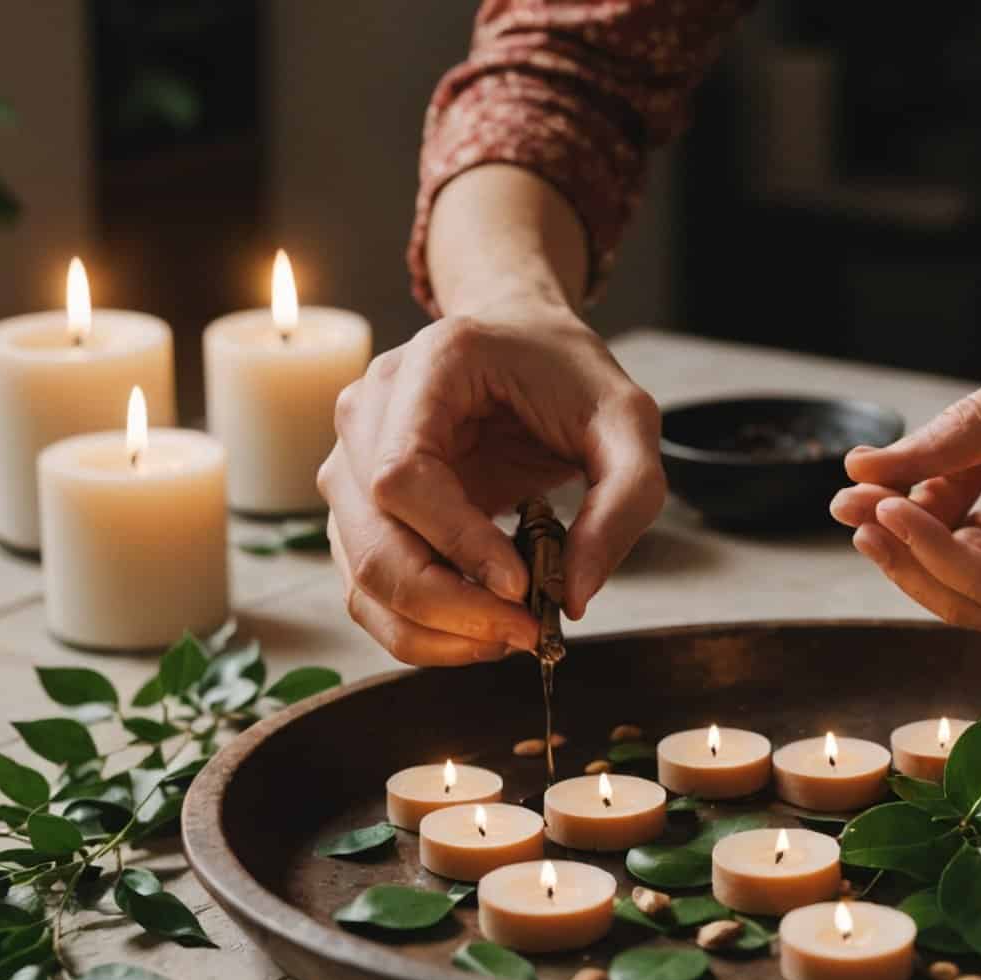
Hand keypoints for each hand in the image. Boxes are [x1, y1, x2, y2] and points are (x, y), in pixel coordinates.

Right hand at [319, 300, 664, 665]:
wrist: (525, 344)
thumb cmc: (569, 375)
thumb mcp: (628, 422)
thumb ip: (623, 501)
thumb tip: (574, 596)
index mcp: (427, 368)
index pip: (403, 476)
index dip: (458, 542)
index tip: (522, 585)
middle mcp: (367, 411)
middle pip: (373, 540)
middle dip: (450, 606)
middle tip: (527, 632)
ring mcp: (352, 462)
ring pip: (362, 578)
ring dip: (435, 631)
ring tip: (512, 634)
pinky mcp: (359, 510)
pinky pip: (369, 590)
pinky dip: (422, 629)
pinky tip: (481, 628)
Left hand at [831, 334, 980, 640]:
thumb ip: (978, 417)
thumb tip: (872, 469)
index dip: (941, 559)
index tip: (888, 508)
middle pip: (976, 603)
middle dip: (906, 556)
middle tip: (848, 503)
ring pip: (969, 583)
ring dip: (911, 540)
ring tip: (858, 492)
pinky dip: (940, 519)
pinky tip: (904, 483)